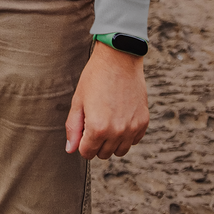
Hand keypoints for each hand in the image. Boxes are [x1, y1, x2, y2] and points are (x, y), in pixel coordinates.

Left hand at [65, 42, 148, 158]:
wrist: (120, 59)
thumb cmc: (96, 77)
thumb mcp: (78, 101)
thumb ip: (73, 128)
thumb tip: (71, 149)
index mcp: (98, 128)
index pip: (87, 153)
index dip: (82, 142)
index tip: (84, 128)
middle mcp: (117, 132)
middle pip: (103, 154)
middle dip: (96, 142)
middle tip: (95, 121)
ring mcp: (132, 128)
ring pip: (120, 151)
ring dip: (112, 142)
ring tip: (108, 121)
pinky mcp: (143, 121)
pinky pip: (134, 140)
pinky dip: (127, 134)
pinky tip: (120, 117)